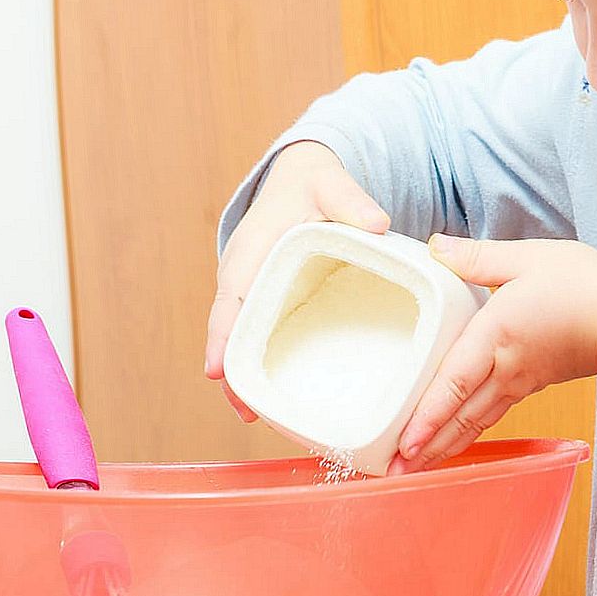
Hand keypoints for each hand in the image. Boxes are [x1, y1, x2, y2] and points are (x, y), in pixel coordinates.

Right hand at [204, 140, 389, 420]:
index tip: (218, 371)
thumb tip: (378, 225)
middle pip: (229, 330)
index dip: (223, 335)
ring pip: (240, 339)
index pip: (231, 298)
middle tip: (245, 411)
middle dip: (232, 370)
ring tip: (256, 416)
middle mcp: (243, 275)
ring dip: (244, 375)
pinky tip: (277, 394)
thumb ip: (351, 200)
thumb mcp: (331, 184)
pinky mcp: (265, 302)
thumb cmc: (312, 184)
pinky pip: (256, 335)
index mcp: (252, 251)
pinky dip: (260, 362)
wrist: (298, 179)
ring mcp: (251, 291)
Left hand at [388, 234, 596, 472]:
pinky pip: (491, 415)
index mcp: (496, 335)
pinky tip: (453, 440)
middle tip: (391, 473)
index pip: (454, 383)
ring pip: (474, 422)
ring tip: (413, 470)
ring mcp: (519, 382)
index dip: (427, 416)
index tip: (402, 445)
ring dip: (443, 447)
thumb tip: (434, 247)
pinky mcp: (532, 385)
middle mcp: (505, 369)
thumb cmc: (585, 285)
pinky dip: (467, 433)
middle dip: (425, 447)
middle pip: (459, 416)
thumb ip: (478, 257)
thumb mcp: (529, 257)